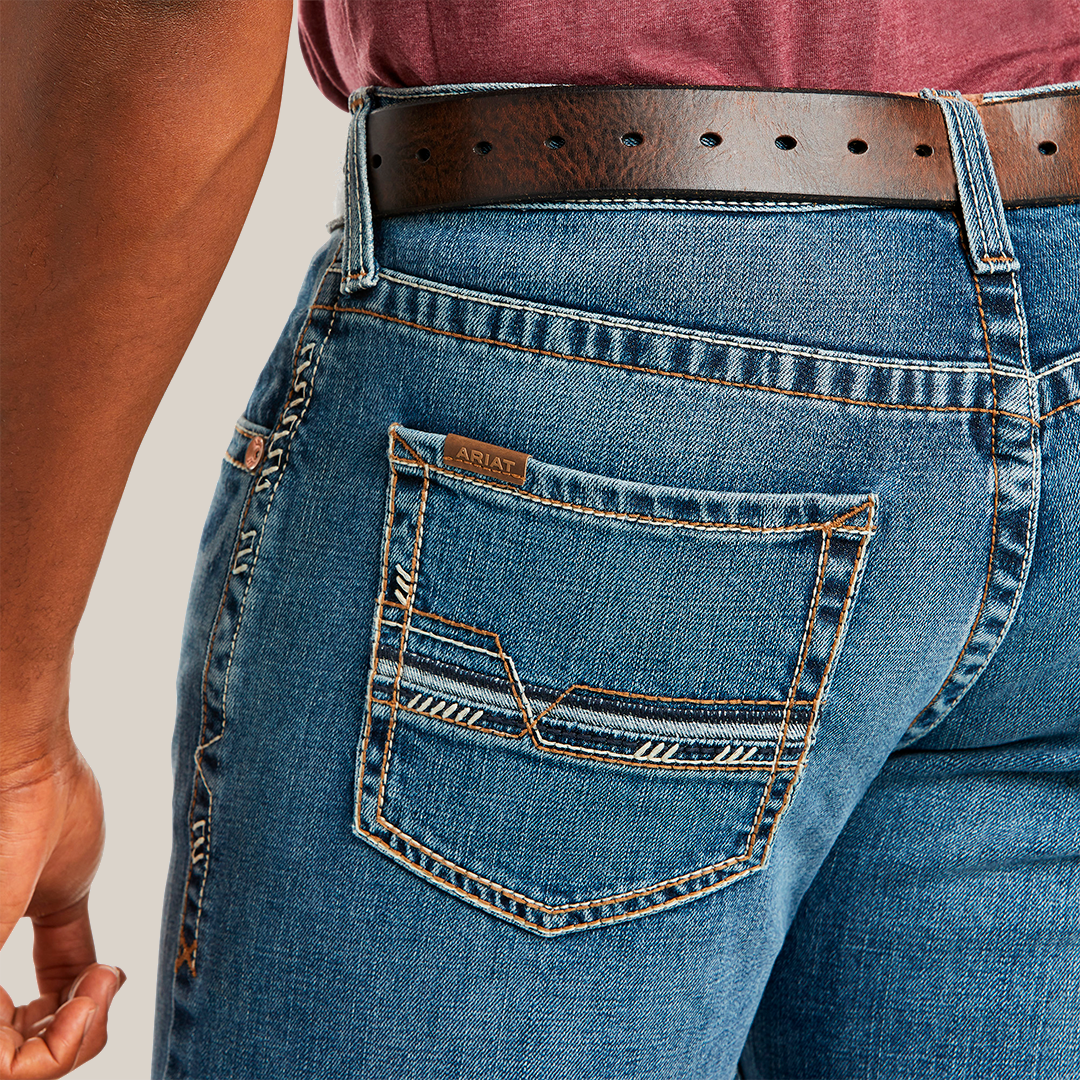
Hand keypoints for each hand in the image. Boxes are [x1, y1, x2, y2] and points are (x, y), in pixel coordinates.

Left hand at [0, 738, 124, 1075]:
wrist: (33, 769)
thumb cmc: (46, 813)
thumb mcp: (66, 900)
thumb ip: (68, 955)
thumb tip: (95, 995)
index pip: (13, 1048)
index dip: (67, 1037)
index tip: (107, 980)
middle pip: (17, 1069)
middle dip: (75, 1046)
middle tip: (106, 989)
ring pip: (11, 1073)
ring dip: (72, 1046)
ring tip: (102, 987)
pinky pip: (0, 1064)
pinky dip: (58, 1047)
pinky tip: (93, 990)